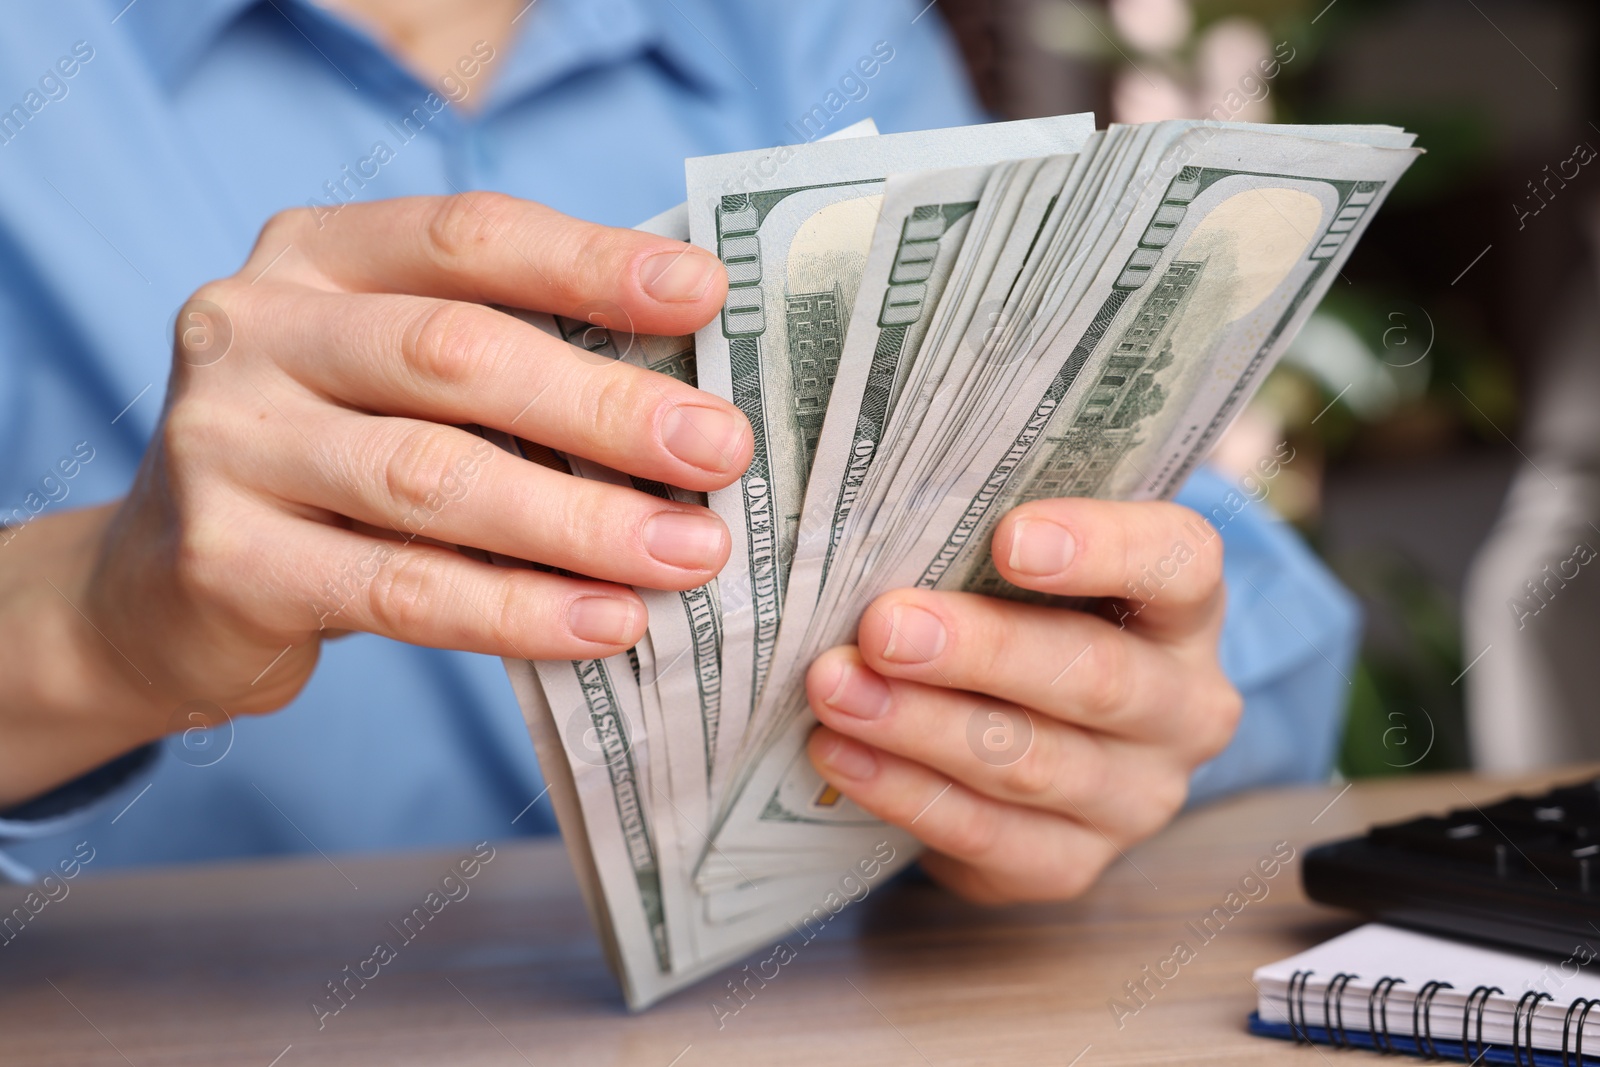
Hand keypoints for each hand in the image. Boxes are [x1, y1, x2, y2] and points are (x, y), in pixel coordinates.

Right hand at [9, 194, 748, 801]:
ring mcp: (223, 440)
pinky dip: (518, 610)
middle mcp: (253, 326)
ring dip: (581, 520)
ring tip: (690, 554)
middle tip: (721, 450)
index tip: (706, 295)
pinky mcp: (223, 558)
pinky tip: (607, 624)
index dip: (591, 262)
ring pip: (433, 477)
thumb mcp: (399, 386)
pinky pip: (400, 588)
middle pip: (454, 354)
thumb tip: (692, 395)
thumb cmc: (333, 469)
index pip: (467, 236)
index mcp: (316, 256)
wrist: (165, 588)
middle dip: (605, 407)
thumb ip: (510, 367)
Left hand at [803, 498, 1241, 903]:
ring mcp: (1138, 797)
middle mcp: (1183, 706)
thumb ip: (981, 546)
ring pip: (1031, 762)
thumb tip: (875, 532)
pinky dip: (906, 792)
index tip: (1009, 538)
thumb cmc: (1022, 619)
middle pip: (1095, 676)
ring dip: (921, 724)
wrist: (1027, 740)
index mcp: (1184, 609)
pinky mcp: (1074, 863)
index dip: (1102, 546)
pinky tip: (840, 752)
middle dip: (979, 650)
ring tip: (836, 689)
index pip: (1178, 562)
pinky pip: (988, 835)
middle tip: (883, 626)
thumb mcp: (1026, 571)